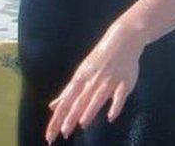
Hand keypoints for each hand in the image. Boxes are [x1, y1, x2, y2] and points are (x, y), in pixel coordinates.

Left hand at [45, 22, 148, 142]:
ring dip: (90, 110)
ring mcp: (109, 81)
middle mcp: (92, 81)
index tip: (50, 134)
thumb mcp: (81, 73)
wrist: (122, 39)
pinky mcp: (124, 82)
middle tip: (64, 132)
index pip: (65, 102)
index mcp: (80, 79)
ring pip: (97, 97)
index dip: (57, 119)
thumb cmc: (100, 59)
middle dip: (71, 117)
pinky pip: (119, 95)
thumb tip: (53, 107)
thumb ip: (68, 93)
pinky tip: (111, 117)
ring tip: (82, 124)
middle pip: (79, 101)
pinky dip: (116, 105)